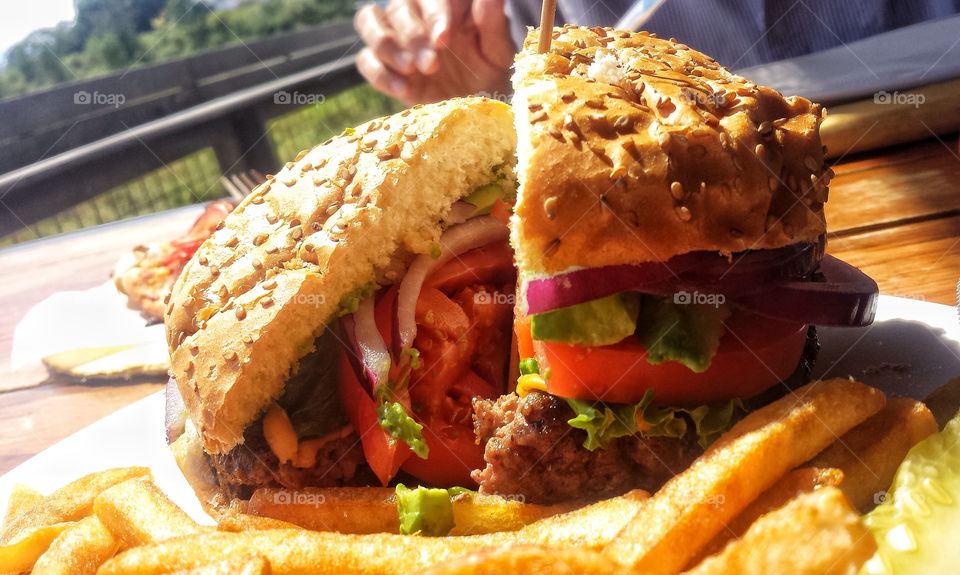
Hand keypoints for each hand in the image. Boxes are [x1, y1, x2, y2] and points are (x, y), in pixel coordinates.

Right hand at [354, 0, 514, 103]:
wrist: (477, 106)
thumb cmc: (491, 71)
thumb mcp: (498, 50)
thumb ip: (493, 22)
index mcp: (443, 5)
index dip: (434, 14)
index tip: (444, 40)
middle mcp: (416, 16)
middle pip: (397, 8)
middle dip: (412, 36)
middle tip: (431, 65)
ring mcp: (396, 40)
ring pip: (369, 22)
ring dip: (386, 46)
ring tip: (411, 70)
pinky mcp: (384, 67)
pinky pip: (366, 61)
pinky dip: (380, 74)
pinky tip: (405, 90)